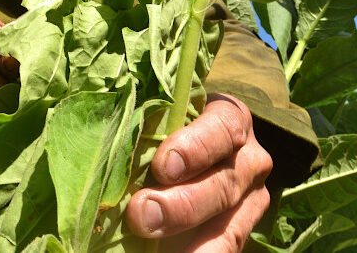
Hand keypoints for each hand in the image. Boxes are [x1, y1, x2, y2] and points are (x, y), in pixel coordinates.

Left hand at [125, 94, 272, 251]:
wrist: (187, 152)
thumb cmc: (162, 124)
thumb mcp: (160, 116)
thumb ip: (144, 125)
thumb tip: (106, 137)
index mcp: (230, 118)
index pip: (223, 128)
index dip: (194, 148)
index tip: (161, 167)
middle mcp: (249, 158)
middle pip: (224, 183)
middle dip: (182, 204)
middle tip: (141, 215)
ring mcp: (250, 199)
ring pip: (229, 226)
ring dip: (194, 246)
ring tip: (157, 250)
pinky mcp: (242, 230)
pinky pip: (226, 249)